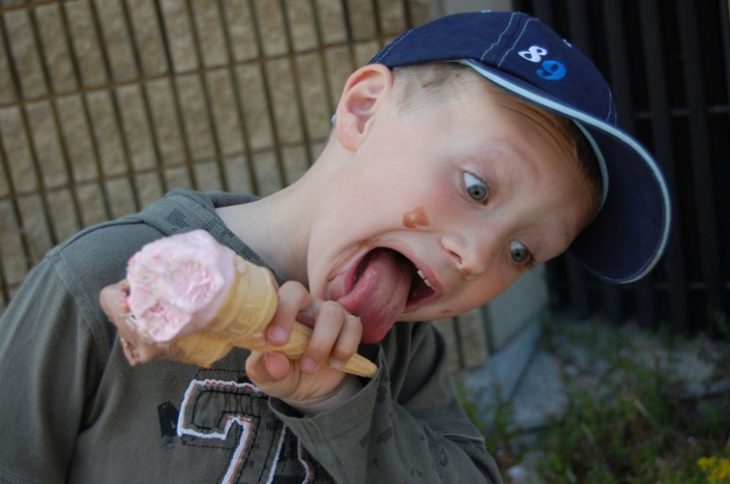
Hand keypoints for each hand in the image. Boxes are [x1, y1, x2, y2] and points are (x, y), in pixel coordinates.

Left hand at [245, 280, 363, 407]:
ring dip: (321, 342)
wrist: (310, 387)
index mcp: (276, 311)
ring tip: (309, 367)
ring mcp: (326, 313)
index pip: (269, 292)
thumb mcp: (266, 377)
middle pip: (297, 292)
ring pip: (331, 311)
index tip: (268, 336)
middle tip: (279, 343)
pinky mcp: (348, 326)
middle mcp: (301, 306)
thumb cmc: (283, 372)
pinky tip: (335, 364)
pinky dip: (345, 348)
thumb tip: (274, 361)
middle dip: (287, 315)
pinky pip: (353, 327)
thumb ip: (264, 369)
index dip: (269, 305)